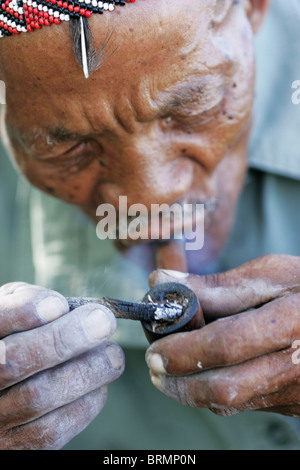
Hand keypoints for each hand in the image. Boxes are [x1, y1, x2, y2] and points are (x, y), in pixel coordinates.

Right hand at [0, 282, 123, 448]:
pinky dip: (85, 403)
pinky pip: (51, 430)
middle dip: (65, 338)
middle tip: (104, 322)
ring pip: (38, 396)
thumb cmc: (15, 341)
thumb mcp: (11, 314)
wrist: (5, 394)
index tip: (59, 305)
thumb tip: (60, 308)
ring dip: (87, 371)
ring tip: (112, 354)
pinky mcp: (15, 449)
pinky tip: (97, 385)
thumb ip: (27, 302)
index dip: (25, 311)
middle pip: (13, 361)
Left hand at [146, 255, 299, 416]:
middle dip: (180, 382)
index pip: (226, 344)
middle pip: (225, 387)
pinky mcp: (295, 405)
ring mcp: (298, 391)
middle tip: (156, 366)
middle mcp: (297, 365)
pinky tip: (204, 376)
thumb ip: (218, 285)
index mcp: (292, 323)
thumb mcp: (273, 275)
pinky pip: (247, 405)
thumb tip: (163, 284)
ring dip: (192, 392)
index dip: (184, 350)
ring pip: (233, 403)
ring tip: (171, 373)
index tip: (155, 349)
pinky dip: (217, 394)